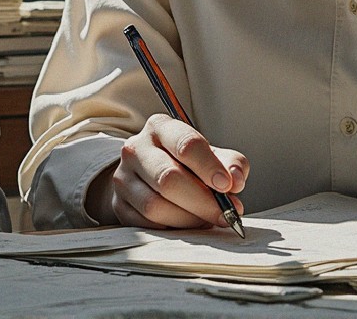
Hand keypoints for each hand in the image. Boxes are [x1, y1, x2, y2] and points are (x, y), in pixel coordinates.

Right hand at [87, 113, 247, 229]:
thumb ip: (230, 162)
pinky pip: (147, 225)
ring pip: (155, 206)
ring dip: (189, 219)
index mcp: (160, 128)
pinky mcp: (119, 205)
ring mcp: (123, 177)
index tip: (228, 186)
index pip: (185, 144)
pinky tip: (187, 225)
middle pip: (168, 178)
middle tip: (226, 214)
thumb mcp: (209, 155)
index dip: (209, 167)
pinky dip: (172, 229)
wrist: (147, 176)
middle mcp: (136, 148)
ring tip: (207, 220)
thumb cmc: (185, 164)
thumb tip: (236, 179)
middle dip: (203, 201)